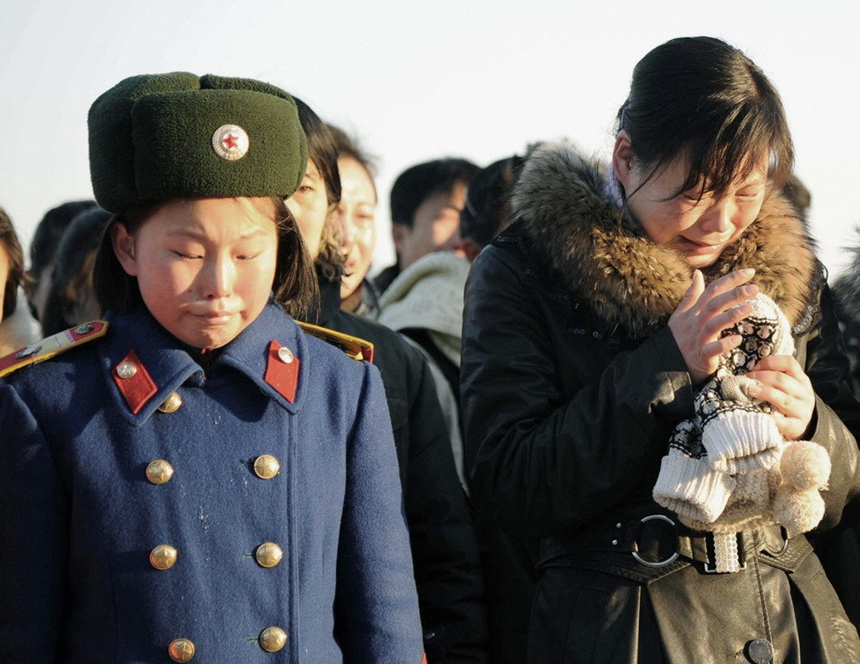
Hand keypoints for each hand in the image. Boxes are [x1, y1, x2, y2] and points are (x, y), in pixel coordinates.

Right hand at [668, 268, 759, 384]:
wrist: (666, 363)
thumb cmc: (678, 337)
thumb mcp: (681, 313)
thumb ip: (691, 294)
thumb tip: (697, 273)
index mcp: (694, 311)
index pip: (712, 290)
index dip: (730, 279)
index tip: (750, 272)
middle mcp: (696, 322)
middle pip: (714, 304)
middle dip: (734, 294)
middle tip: (755, 288)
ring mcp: (698, 339)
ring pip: (713, 324)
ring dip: (731, 315)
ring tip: (751, 307)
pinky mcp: (700, 356)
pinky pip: (711, 350)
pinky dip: (723, 344)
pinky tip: (737, 339)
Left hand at [745, 355, 814, 440]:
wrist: (807, 426)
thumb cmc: (789, 402)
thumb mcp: (788, 387)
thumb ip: (774, 377)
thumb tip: (747, 374)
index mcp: (801, 380)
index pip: (789, 362)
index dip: (769, 362)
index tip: (754, 368)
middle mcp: (804, 394)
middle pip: (782, 380)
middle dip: (760, 377)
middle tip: (744, 381)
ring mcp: (802, 411)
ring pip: (783, 399)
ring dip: (764, 393)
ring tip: (749, 391)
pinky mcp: (797, 427)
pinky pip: (783, 423)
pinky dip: (769, 418)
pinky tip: (757, 415)